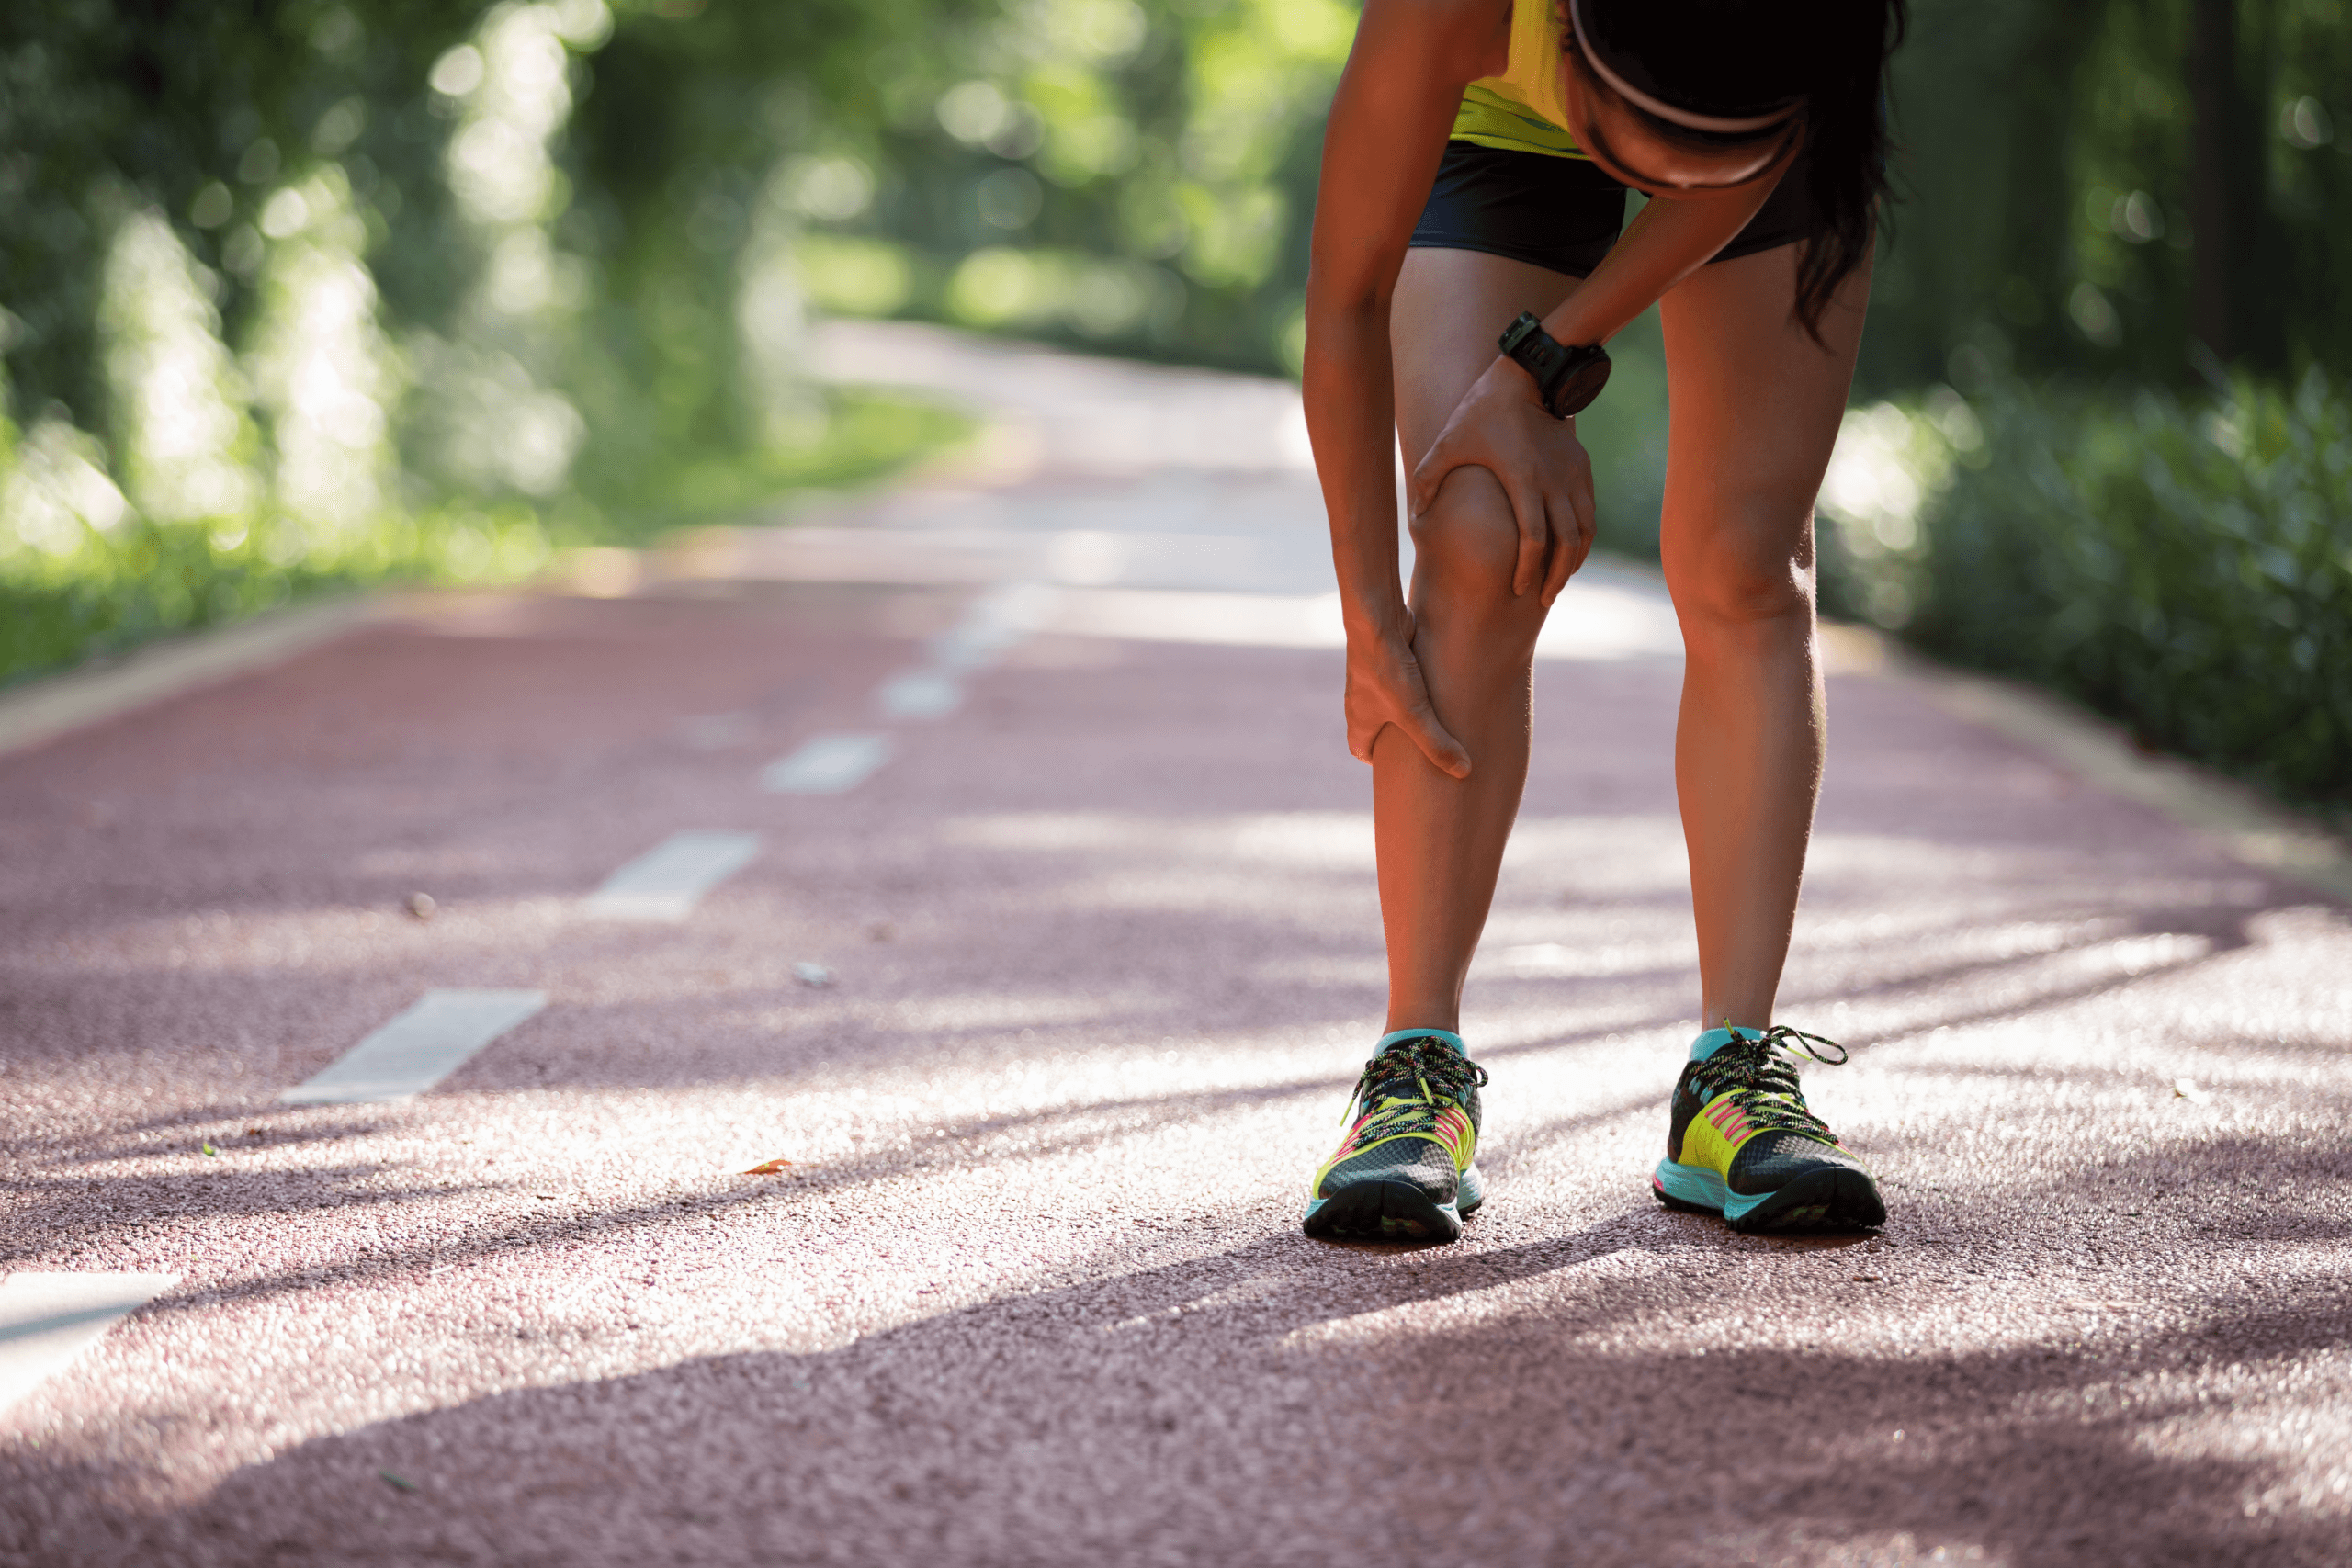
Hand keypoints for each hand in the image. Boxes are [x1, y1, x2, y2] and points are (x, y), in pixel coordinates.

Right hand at [1344, 610, 1470, 777]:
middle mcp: (1361, 699)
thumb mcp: (1416, 715)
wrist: (1376, 620)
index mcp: (1360, 720)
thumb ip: (1438, 744)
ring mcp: (1374, 676)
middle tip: (1423, 746)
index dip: (1379, 761)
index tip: (1399, 768)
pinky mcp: (1389, 656)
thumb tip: (1464, 771)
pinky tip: (1440, 685)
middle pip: (1377, 726)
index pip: (1360, 749)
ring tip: (1436, 717)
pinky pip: (1402, 677)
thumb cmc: (1387, 672)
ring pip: (1390, 701)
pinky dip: (1417, 684)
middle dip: (1398, 738)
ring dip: (1409, 709)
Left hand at [1406, 357, 1596, 607]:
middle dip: (1556, 577)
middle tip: (1543, 599)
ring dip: (1574, 561)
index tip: (1517, 589)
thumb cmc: (1483, 410)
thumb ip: (1427, 478)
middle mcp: (1554, 482)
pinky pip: (1589, 513)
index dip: (1528, 569)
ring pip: (1584, 531)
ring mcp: (1573, 475)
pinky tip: (1570, 551)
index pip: (1533, 539)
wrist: (1529, 375)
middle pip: (1566, 543)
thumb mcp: (1448, 441)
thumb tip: (1415, 515)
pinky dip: (1583, 537)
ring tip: (1559, 581)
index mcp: (1523, 480)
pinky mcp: (1582, 467)